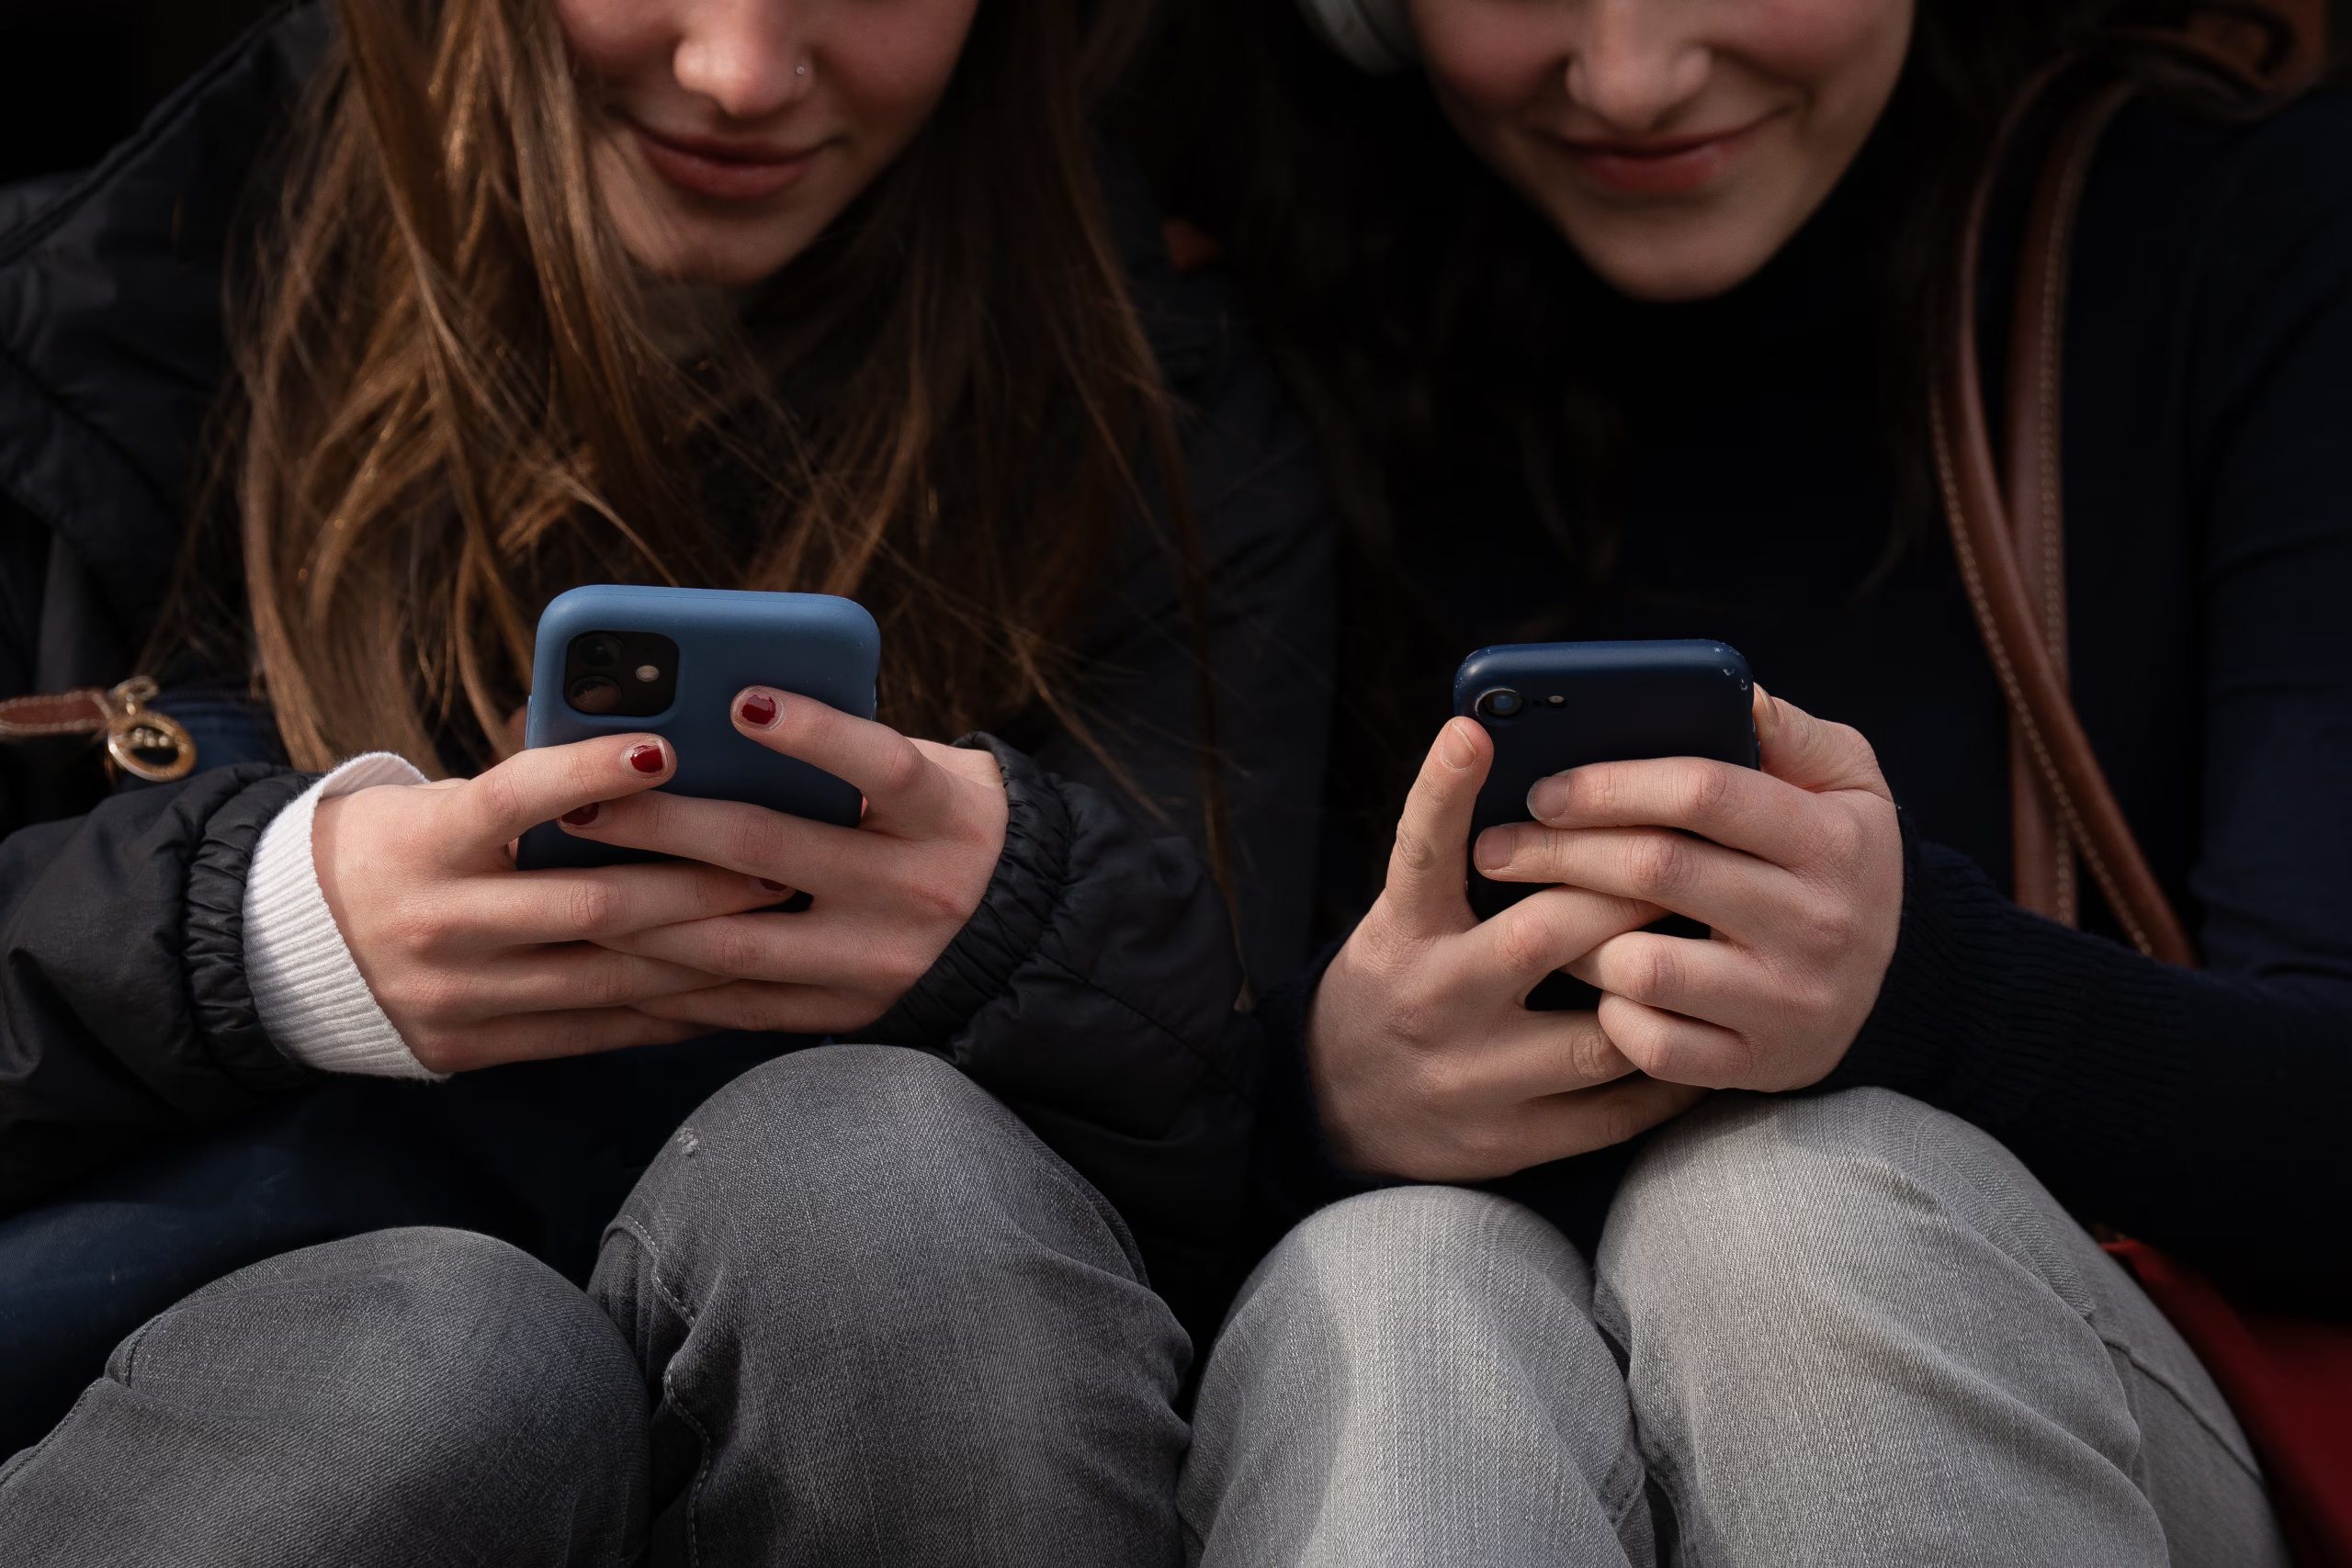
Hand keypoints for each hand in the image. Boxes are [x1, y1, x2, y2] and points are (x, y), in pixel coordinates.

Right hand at [313, 734, 784, 1072]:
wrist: (292, 952)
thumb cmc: (396, 847)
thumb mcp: (435, 803)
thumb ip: (527, 790)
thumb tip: (648, 749)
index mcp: (427, 844)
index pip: (512, 799)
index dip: (588, 774)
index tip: (665, 749)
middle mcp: (441, 923)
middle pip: (591, 908)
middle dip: (696, 887)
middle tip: (773, 863)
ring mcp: (460, 996)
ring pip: (608, 979)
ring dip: (702, 957)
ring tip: (773, 929)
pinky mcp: (477, 1048)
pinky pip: (593, 1033)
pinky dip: (665, 1013)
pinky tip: (727, 992)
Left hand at [563, 687, 1009, 1035]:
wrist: (1030, 939)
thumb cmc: (952, 824)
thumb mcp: (936, 772)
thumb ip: (854, 750)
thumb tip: (726, 713)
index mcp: (943, 815)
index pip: (880, 766)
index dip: (814, 734)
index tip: (740, 702)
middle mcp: (915, 890)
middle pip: (775, 851)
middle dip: (668, 824)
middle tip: (590, 801)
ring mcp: (878, 962)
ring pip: (739, 941)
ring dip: (644, 910)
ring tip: (577, 879)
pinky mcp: (848, 1014)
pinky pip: (743, 1003)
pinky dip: (673, 979)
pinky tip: (614, 952)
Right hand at [1308, 719, 1712, 1181]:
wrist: (1336, 1107)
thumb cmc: (1397, 983)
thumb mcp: (1403, 917)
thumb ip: (1461, 865)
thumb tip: (1554, 790)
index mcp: (1403, 933)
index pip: (1419, 851)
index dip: (1444, 788)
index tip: (1472, 730)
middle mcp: (1434, 1000)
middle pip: (1545, 933)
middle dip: (1628, 892)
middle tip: (1690, 856)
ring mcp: (1472, 1078)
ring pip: (1599, 1034)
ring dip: (1661, 990)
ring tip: (1713, 952)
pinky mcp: (1507, 1142)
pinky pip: (1613, 1111)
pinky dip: (1666, 1072)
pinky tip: (1695, 1034)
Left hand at [1472, 685, 1902, 1091]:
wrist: (1894, 985)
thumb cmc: (1838, 860)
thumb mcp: (1846, 782)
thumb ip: (1787, 733)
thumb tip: (1731, 692)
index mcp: (1831, 840)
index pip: (1704, 792)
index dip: (1610, 784)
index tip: (1544, 788)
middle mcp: (1819, 924)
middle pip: (1657, 871)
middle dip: (1558, 851)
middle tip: (1496, 846)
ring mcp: (1787, 1003)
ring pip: (1642, 965)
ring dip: (1574, 936)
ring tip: (1539, 914)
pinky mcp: (1758, 1065)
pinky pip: (1652, 1044)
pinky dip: (1609, 1014)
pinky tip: (1596, 984)